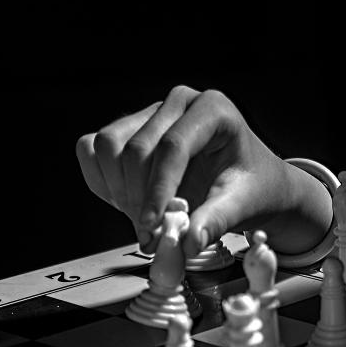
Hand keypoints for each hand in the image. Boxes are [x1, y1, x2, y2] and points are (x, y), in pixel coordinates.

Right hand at [76, 86, 326, 257]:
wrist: (251, 181)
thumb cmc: (252, 185)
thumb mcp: (243, 204)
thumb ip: (216, 221)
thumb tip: (188, 243)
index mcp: (212, 109)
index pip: (172, 145)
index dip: (157, 189)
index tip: (151, 225)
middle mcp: (178, 103)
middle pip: (135, 148)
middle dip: (138, 198)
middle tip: (150, 234)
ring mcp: (150, 113)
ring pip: (108, 146)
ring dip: (119, 190)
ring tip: (143, 218)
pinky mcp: (129, 128)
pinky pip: (92, 148)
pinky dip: (102, 180)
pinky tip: (127, 201)